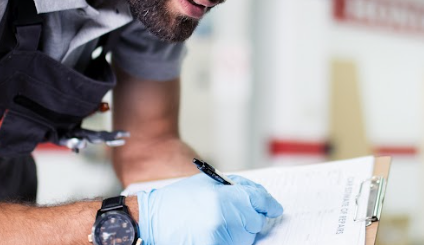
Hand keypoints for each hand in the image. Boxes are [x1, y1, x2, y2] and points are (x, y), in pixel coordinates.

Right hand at [136, 173, 283, 244]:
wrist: (149, 220)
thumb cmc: (174, 202)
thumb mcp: (205, 185)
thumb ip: (233, 191)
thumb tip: (256, 199)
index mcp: (222, 197)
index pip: (259, 201)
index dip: (268, 204)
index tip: (273, 208)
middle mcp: (223, 218)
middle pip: (255, 222)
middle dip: (250, 218)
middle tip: (237, 215)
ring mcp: (218, 237)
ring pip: (246, 237)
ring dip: (240, 232)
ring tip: (219, 224)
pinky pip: (233, 244)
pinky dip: (230, 240)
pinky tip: (217, 233)